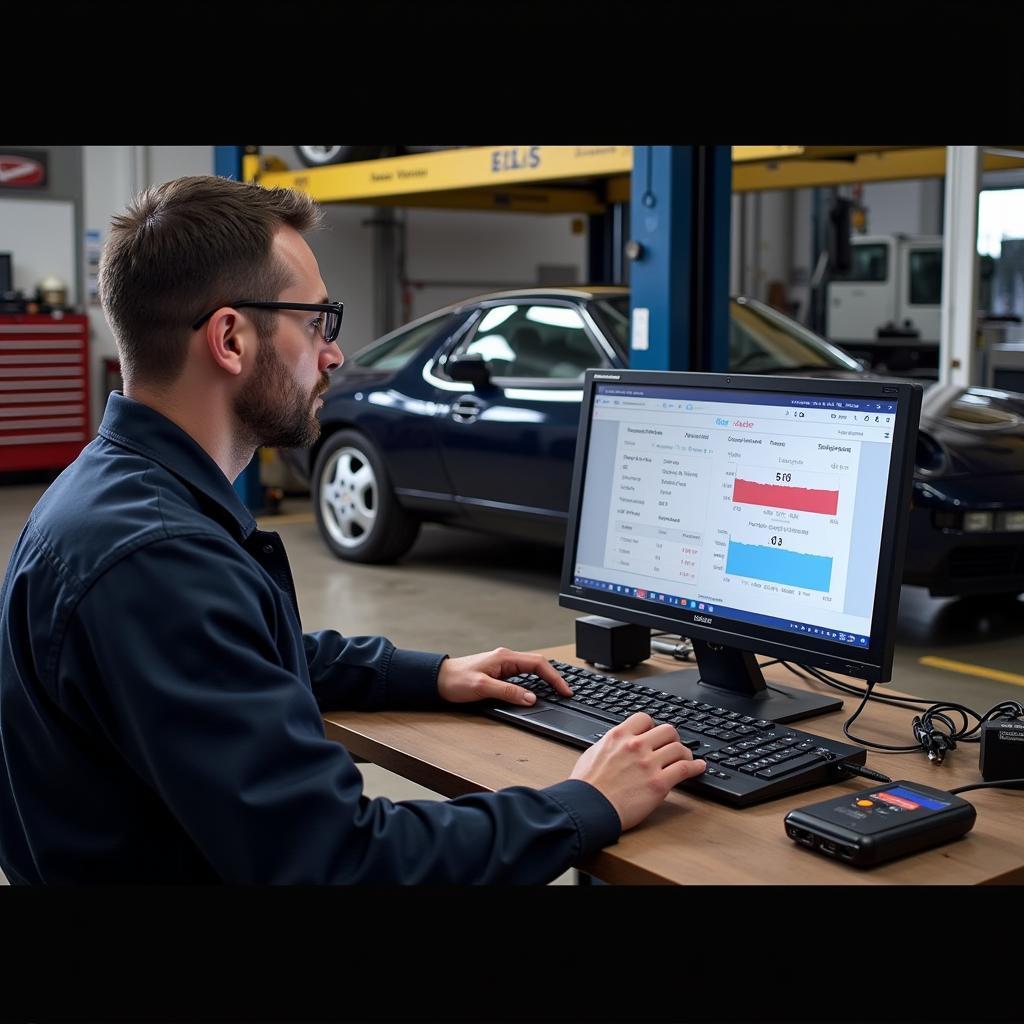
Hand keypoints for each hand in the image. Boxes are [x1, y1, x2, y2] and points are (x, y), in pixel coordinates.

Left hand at [437, 647, 572, 706]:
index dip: (554, 677)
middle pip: (538, 665)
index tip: (564, 690)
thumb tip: (531, 698)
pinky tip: (536, 691)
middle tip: (565, 692)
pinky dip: (534, 683)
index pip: (538, 664)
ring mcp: (502, 665)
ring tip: (556, 691)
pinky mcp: (498, 673)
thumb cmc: (455, 680)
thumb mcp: (482, 687)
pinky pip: (522, 676)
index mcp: (504, 657)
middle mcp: (505, 659)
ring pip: (531, 670)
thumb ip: (508, 692)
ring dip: (545, 679)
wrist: (437, 680)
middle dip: (554, 677)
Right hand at [570, 713, 705, 830]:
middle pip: (667, 730)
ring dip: (685, 753)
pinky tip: (699, 767)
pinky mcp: (659, 783)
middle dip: (672, 738)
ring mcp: (648, 764)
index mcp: (618, 736)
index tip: (654, 733)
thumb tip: (615, 744)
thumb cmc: (586, 786)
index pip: (644, 719)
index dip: (652, 726)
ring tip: (687, 758)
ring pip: (679, 748)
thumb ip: (609, 745)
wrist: (587, 808)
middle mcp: (636, 746)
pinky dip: (695, 767)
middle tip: (673, 745)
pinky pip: (684, 769)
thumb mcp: (592, 754)